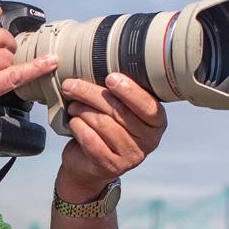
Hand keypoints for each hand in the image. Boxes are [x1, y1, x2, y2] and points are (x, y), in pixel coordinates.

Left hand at [57, 73, 166, 198]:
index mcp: (157, 122)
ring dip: (82, 110)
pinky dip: (79, 127)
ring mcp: (131, 156)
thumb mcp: (120, 110)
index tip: (110, 77)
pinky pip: (91, 140)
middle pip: (119, 111)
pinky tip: (74, 122)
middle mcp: (149, 141)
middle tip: (71, 85)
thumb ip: (120, 94)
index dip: (129, 91)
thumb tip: (101, 63)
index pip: (147, 105)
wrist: (90, 165)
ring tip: (72, 105)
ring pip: (103, 124)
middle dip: (91, 94)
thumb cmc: (106, 129)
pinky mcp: (111, 166)